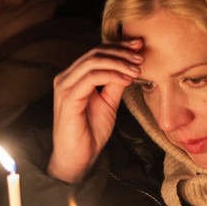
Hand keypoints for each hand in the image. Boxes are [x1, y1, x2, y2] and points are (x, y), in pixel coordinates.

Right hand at [47, 39, 143, 182]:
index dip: (118, 47)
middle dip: (121, 52)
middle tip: (141, 56)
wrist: (78, 158)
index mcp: (73, 77)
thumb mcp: (108, 103)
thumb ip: (115, 84)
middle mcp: (66, 78)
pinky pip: (91, 77)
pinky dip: (112, 75)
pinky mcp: (68, 98)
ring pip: (93, 62)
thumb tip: (130, 66)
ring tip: (137, 69)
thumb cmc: (90, 133)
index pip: (95, 53)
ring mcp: (65, 87)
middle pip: (94, 53)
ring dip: (119, 63)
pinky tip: (127, 79)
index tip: (139, 47)